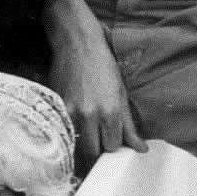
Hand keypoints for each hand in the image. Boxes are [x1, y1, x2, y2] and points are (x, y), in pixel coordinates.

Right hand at [45, 0, 143, 168]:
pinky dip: (69, 134)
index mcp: (110, 111)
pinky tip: (74, 127)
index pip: (113, 147)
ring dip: (82, 145)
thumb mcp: (121, 93)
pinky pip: (63, 132)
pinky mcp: (56, 106)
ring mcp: (70, 111)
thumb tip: (140, 148)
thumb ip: (129, 125)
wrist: (76, 43)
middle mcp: (89, 114)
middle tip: (100, 143)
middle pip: (93, 152)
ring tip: (87, 137)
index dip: (114, 147)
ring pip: (75, 145)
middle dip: (97, 150)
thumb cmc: (102, 65)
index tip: (113, 142)